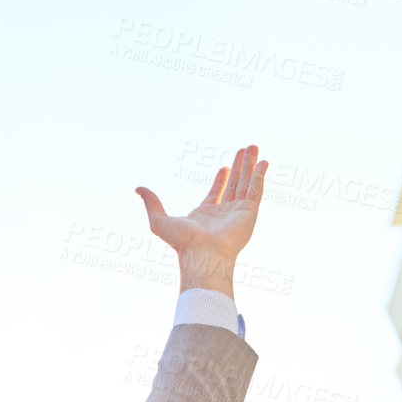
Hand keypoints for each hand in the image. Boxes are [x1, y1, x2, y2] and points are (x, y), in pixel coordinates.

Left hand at [136, 144, 267, 295]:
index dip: (221, 180)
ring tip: (253, 148)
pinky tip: (263, 162)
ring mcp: (238, 212)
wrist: (202, 253)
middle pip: (234, 184)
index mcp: (205, 214)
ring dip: (250, 166)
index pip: (217, 193)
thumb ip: (151, 202)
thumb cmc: (181, 242)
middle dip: (239, 167)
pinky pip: (256, 190)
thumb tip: (138, 188)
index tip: (225, 167)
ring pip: (246, 183)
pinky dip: (259, 176)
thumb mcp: (159, 220)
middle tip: (245, 150)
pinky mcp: (249, 212)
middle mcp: (223, 213)